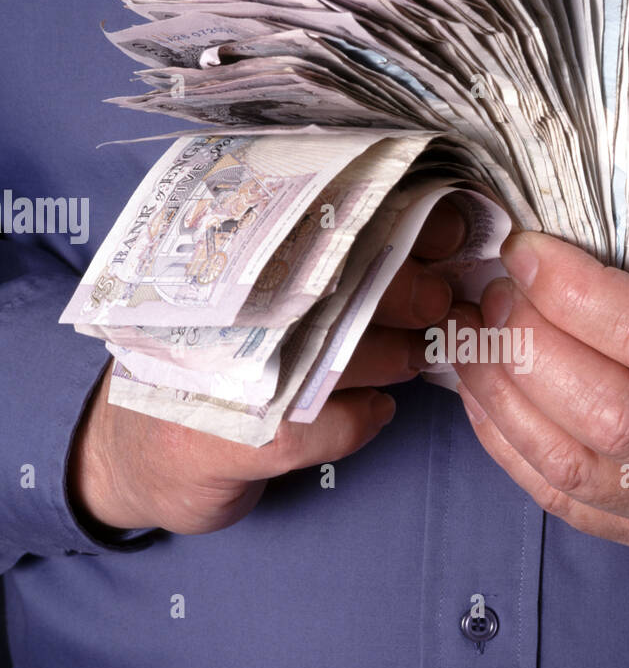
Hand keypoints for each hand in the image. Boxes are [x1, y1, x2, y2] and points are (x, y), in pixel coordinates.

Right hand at [68, 199, 465, 536]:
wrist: (138, 454)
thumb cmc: (211, 360)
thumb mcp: (250, 295)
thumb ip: (320, 260)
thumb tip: (435, 238)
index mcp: (238, 253)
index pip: (337, 214)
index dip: (408, 219)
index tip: (452, 231)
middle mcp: (234, 303)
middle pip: (351, 278)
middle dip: (415, 291)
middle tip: (436, 303)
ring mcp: (241, 371)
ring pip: (357, 352)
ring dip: (398, 357)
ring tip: (405, 358)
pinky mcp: (250, 438)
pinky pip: (341, 423)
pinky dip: (367, 417)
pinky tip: (368, 410)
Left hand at [449, 231, 628, 551]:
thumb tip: (563, 247)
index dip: (576, 291)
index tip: (529, 252)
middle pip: (610, 410)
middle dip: (529, 344)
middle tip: (496, 295)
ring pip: (574, 466)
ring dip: (502, 396)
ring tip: (472, 339)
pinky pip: (563, 501)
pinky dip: (508, 445)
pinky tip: (485, 395)